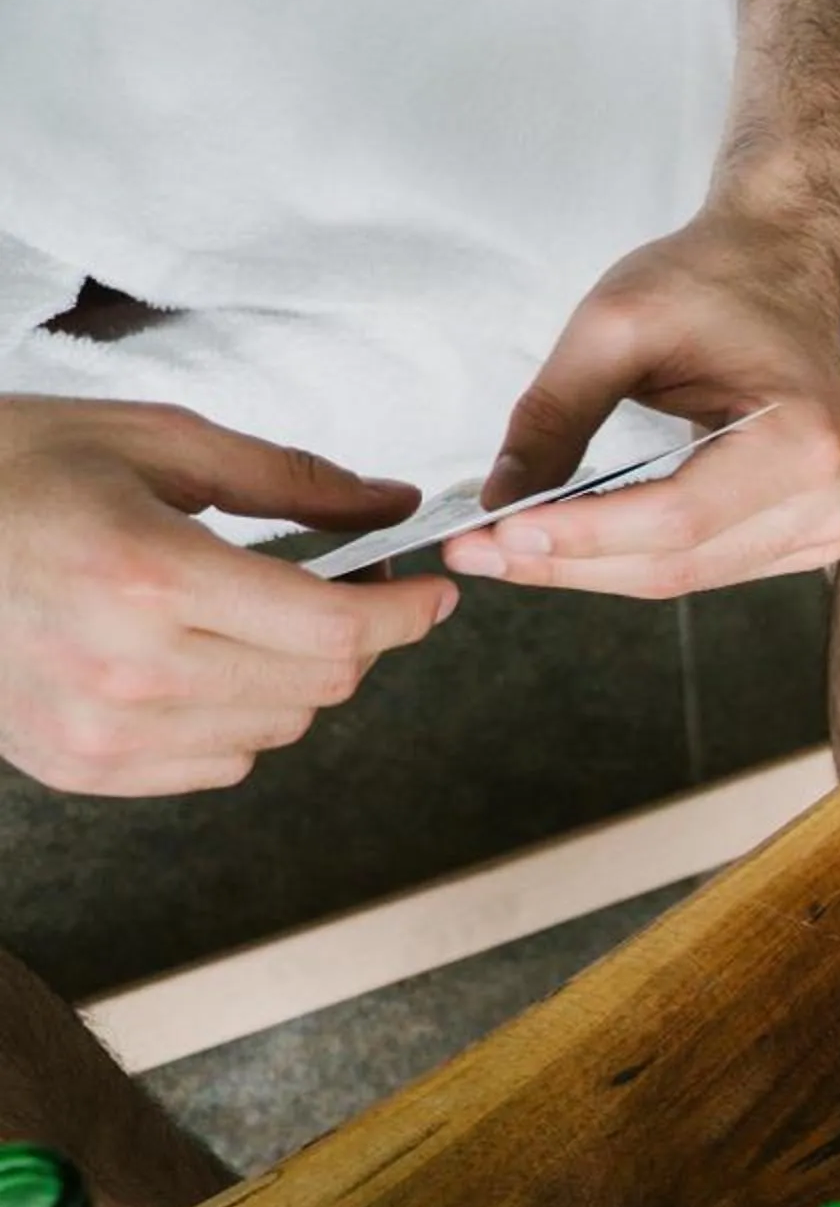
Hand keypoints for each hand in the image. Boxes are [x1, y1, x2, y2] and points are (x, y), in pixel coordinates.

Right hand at [0, 397, 455, 795]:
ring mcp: (97, 729)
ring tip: (244, 617)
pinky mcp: (77, 766)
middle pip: (319, 687)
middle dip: (354, 639)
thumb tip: (395, 505)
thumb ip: (291, 479)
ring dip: (292, 680)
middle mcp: (126, 667)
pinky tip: (192, 662)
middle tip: (344, 590)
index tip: (431, 593)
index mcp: (147, 573)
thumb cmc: (14, 468)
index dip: (406, 614)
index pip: (335, 630)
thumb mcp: (156, 440)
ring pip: (277, 731)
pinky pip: (217, 767)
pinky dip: (235, 721)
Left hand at [446, 209, 839, 596]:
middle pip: (675, 562)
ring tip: (509, 548)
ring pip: (682, 576)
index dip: (580, 535)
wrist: (782, 265)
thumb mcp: (616, 326)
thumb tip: (498, 500)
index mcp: (800, 443)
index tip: (494, 535)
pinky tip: (575, 539)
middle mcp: (825, 500)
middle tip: (478, 553)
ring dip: (591, 566)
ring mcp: (821, 525)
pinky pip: (701, 566)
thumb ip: (554, 416)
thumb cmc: (714, 280)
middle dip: (568, 560)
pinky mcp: (801, 534)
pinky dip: (630, 556)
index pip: (675, 519)